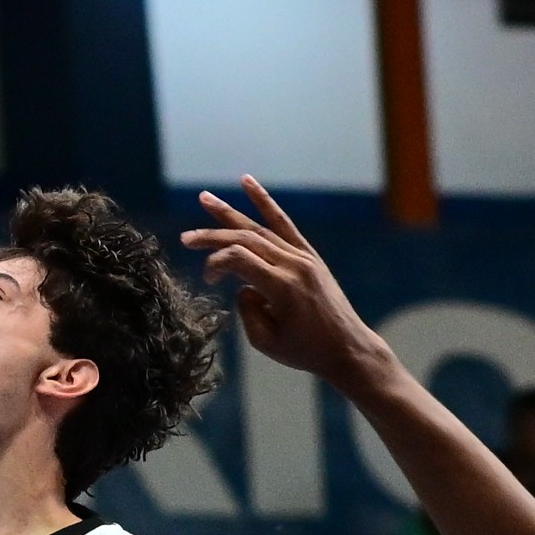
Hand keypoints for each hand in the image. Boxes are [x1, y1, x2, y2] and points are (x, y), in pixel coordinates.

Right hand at [181, 180, 381, 385]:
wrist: (348, 348)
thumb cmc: (305, 352)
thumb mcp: (266, 342)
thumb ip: (246, 311)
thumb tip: (242, 286)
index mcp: (281, 287)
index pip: (238, 259)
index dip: (215, 264)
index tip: (208, 281)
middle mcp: (292, 265)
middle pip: (245, 239)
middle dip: (212, 237)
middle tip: (186, 239)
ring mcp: (303, 257)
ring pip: (260, 228)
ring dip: (230, 213)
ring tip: (204, 198)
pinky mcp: (309, 255)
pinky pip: (284, 223)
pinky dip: (264, 202)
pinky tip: (247, 182)